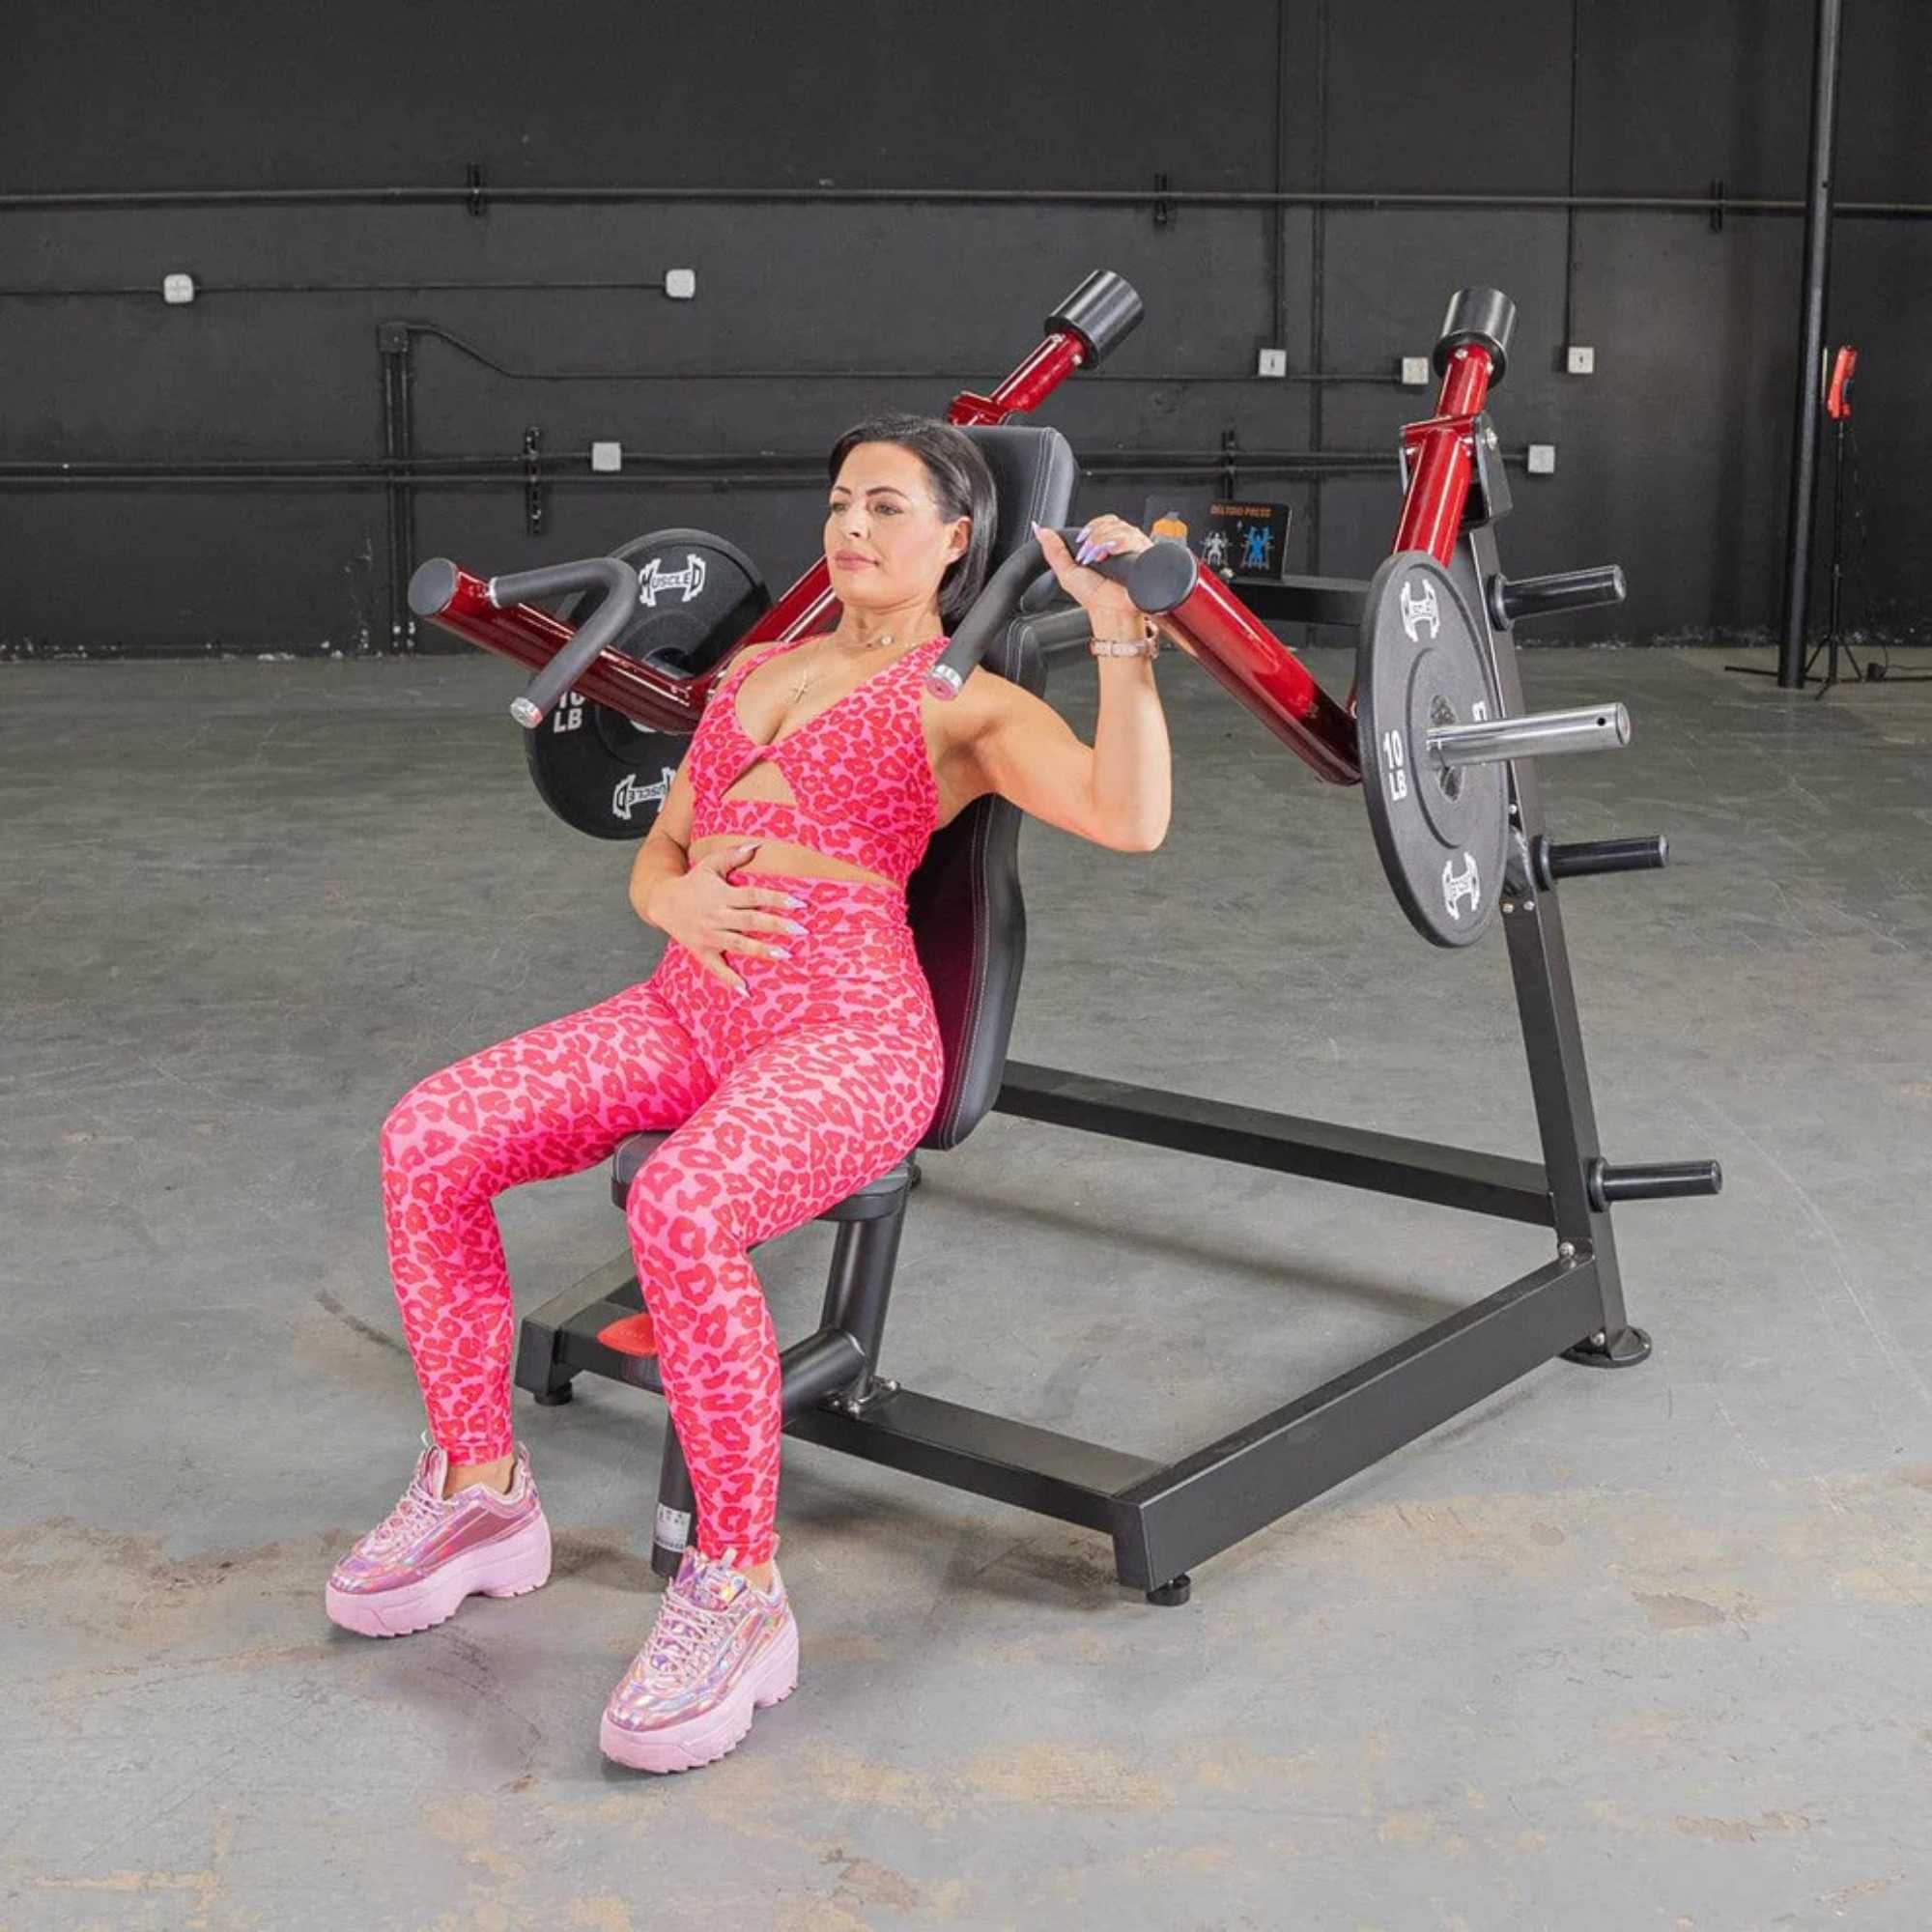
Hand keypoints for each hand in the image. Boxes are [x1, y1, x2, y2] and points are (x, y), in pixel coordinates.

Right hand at [649, 842, 806, 994]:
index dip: (776, 899)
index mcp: (722, 896)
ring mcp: (709, 936)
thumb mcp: (709, 864)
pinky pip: (717, 968)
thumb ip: (733, 855)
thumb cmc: (692, 882)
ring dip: (762, 950)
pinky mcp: (702, 952)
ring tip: (785, 955)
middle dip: (777, 926)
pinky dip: (730, 980)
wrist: (662, 902)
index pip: (754, 897)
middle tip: (802, 931)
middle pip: (751, 921)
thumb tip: (757, 846)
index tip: (799, 903)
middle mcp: (717, 916)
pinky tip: (746, 990)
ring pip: (739, 944)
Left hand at [1032, 515, 1153, 628]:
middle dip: (1097, 534)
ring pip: (1124, 528)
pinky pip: (1135, 539)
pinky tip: (1112, 554)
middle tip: (1090, 554)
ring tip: (1100, 559)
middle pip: (1114, 522)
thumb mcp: (1067, 573)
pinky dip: (1121, 543)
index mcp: (1104, 547)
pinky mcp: (1145, 555)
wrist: (1110, 613)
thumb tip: (1041, 531)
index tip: (1082, 541)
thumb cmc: (1093, 598)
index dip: (1092, 528)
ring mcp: (1134, 550)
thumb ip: (1054, 551)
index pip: (1103, 522)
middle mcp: (1121, 546)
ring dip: (1105, 540)